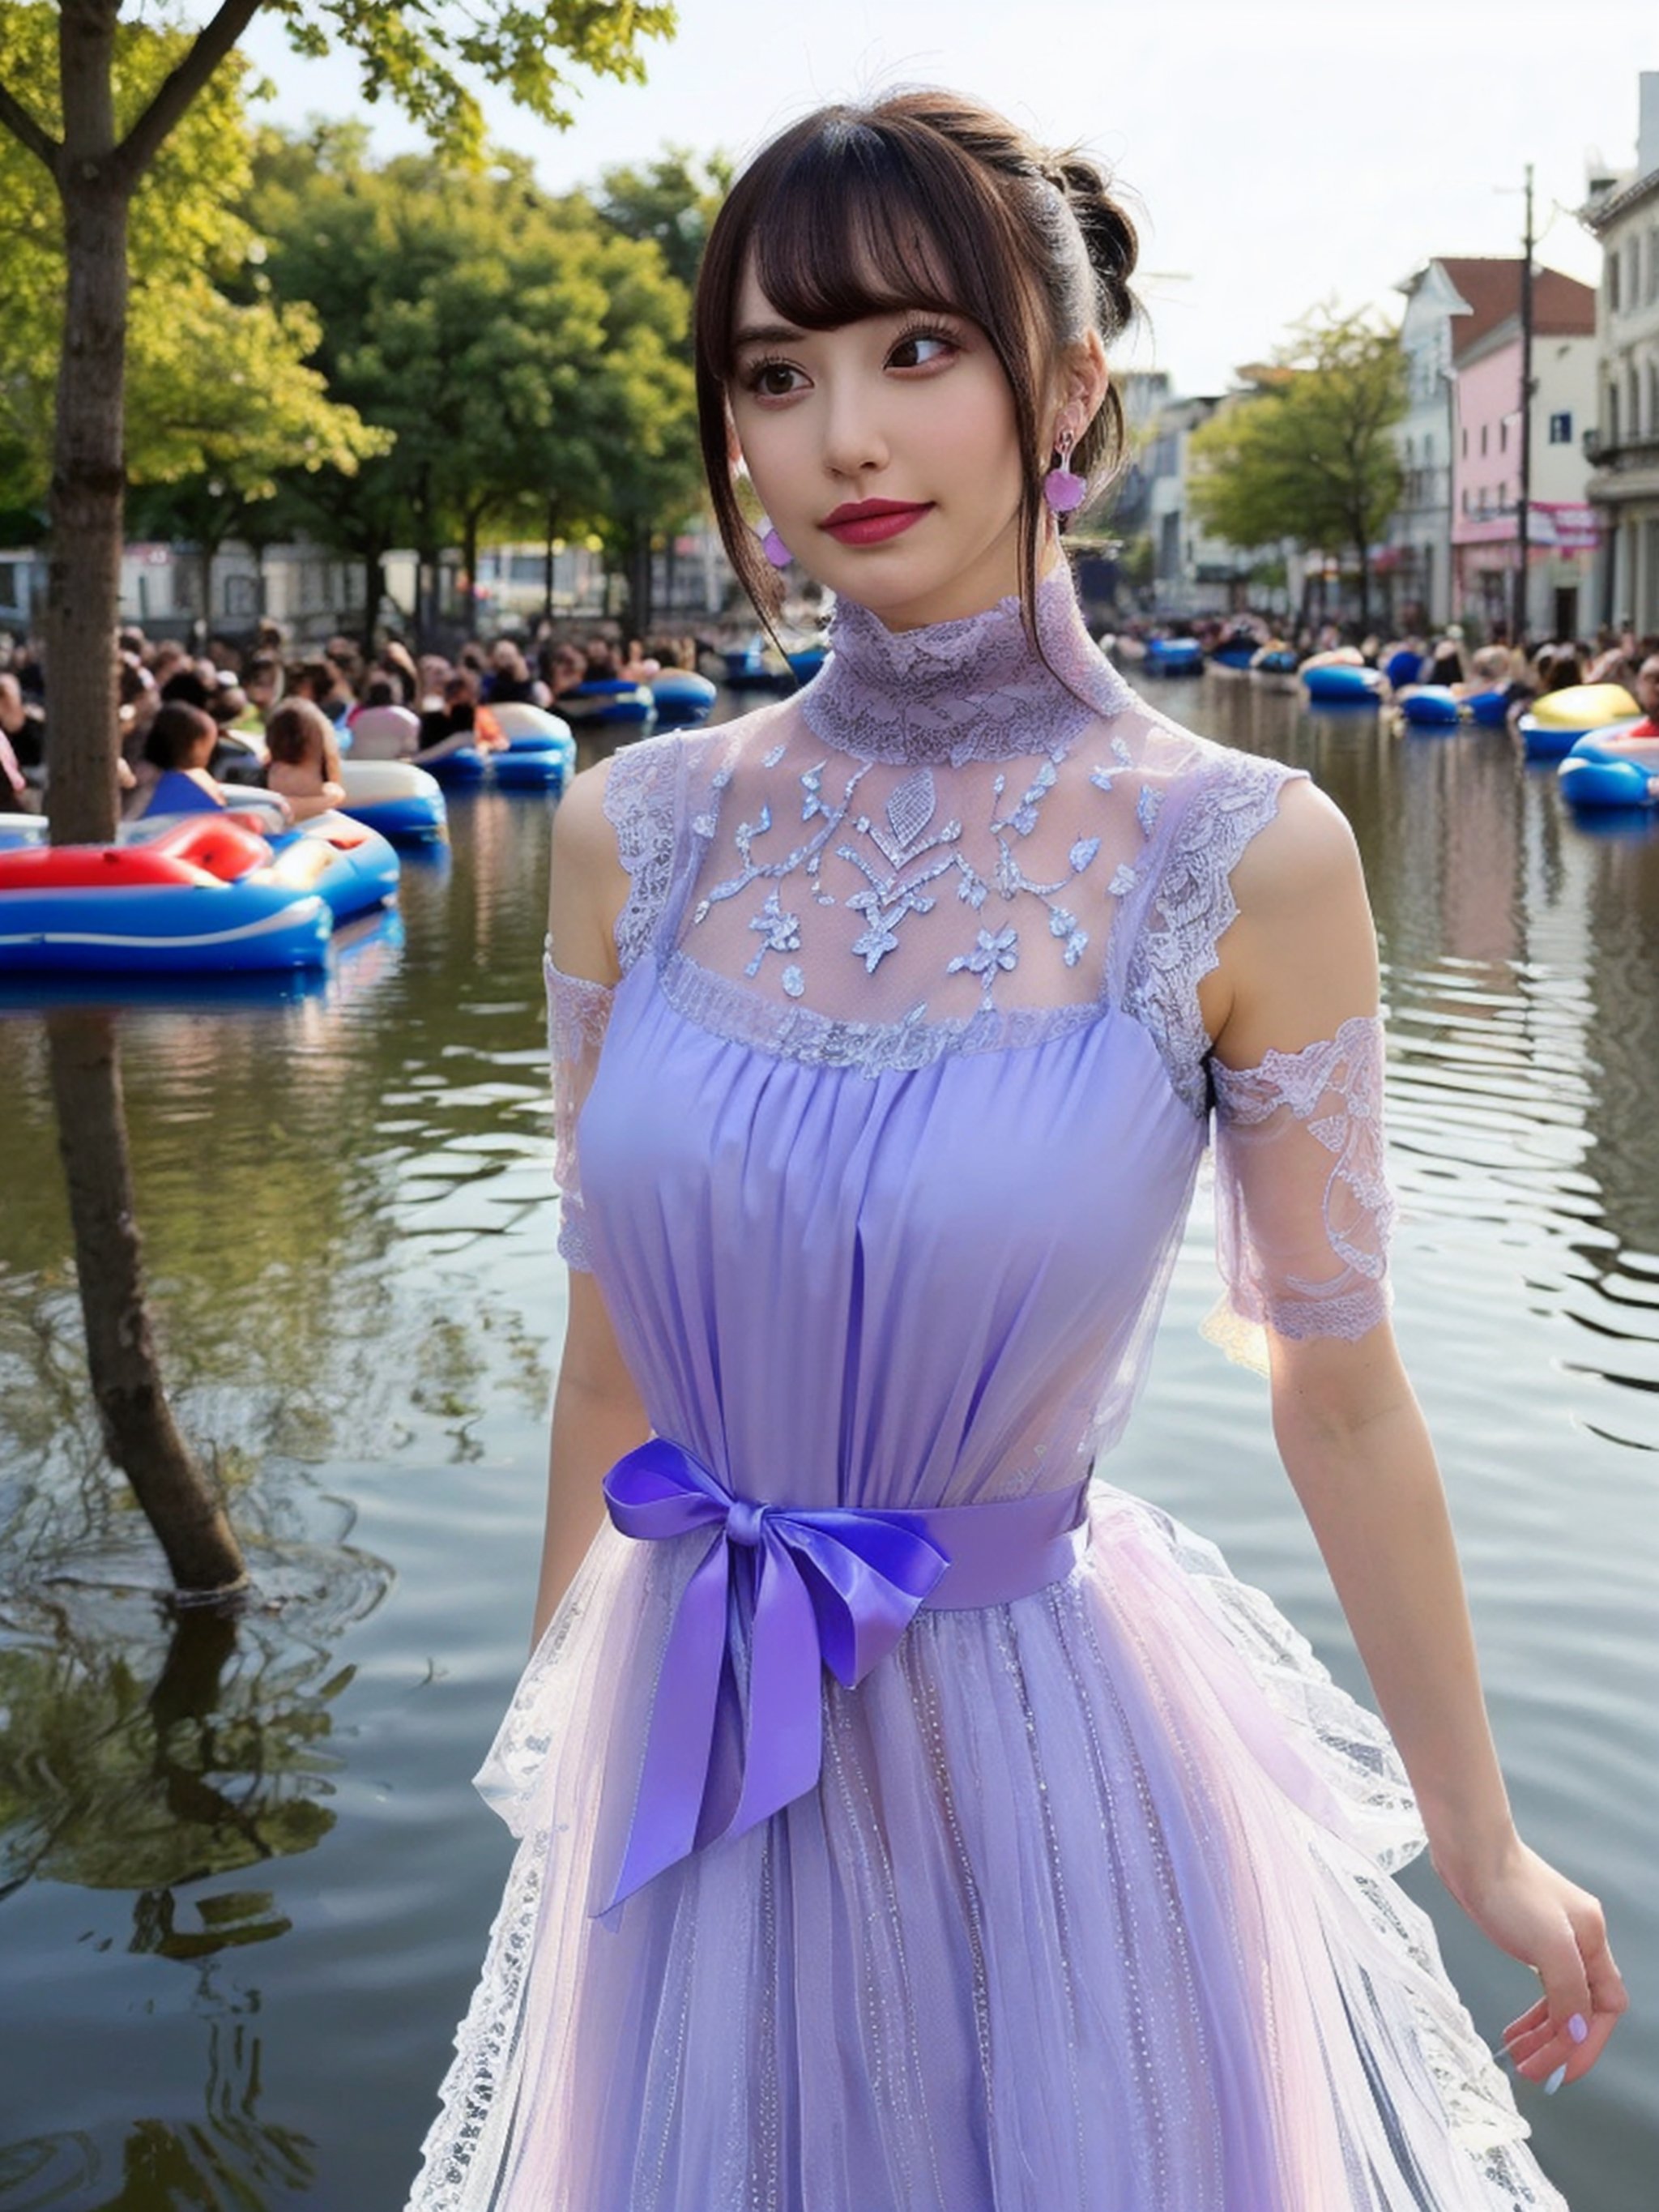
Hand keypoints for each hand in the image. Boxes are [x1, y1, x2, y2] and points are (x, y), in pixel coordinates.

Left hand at [1434, 1833, 1626, 2089]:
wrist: (1470, 1849)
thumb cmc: (1508, 1888)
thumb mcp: (1549, 1945)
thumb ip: (1568, 1992)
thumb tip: (1575, 2032)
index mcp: (1593, 1942)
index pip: (1606, 2008)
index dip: (1589, 2043)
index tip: (1563, 2071)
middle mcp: (1579, 1942)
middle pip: (1581, 2009)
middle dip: (1560, 2044)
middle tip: (1533, 2071)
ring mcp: (1552, 1939)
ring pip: (1558, 2001)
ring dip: (1544, 2034)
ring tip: (1520, 2057)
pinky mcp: (1525, 1936)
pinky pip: (1539, 1988)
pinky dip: (1531, 2013)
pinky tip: (1515, 2028)